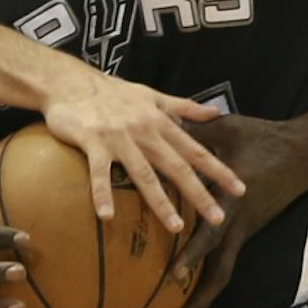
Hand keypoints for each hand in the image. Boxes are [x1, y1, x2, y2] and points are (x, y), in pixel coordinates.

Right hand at [40, 70, 243, 236]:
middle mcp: (144, 131)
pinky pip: (99, 173)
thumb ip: (183, 107)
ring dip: (161, 201)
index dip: (218, 170)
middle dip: (199, 193)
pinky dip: (103, 194)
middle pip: (176, 166)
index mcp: (159, 122)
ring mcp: (119, 138)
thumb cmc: (111, 91)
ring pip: (144, 174)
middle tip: (218, 218)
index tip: (239, 189)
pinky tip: (107, 217)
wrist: (69, 81)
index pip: (195, 149)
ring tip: (176, 226)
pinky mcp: (93, 142)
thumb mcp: (151, 94)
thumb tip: (214, 112)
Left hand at [163, 116, 305, 307]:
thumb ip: (193, 129)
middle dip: (195, 307)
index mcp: (232, 202)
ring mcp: (242, 234)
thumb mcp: (226, 128)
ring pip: (221, 276)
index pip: (210, 235)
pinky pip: (223, 264)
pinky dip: (204, 282)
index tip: (172, 276)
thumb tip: (158, 122)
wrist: (303, 153)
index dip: (192, 255)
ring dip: (198, 304)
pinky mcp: (244, 233)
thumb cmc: (262, 137)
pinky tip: (184, 292)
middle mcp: (237, 226)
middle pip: (218, 276)